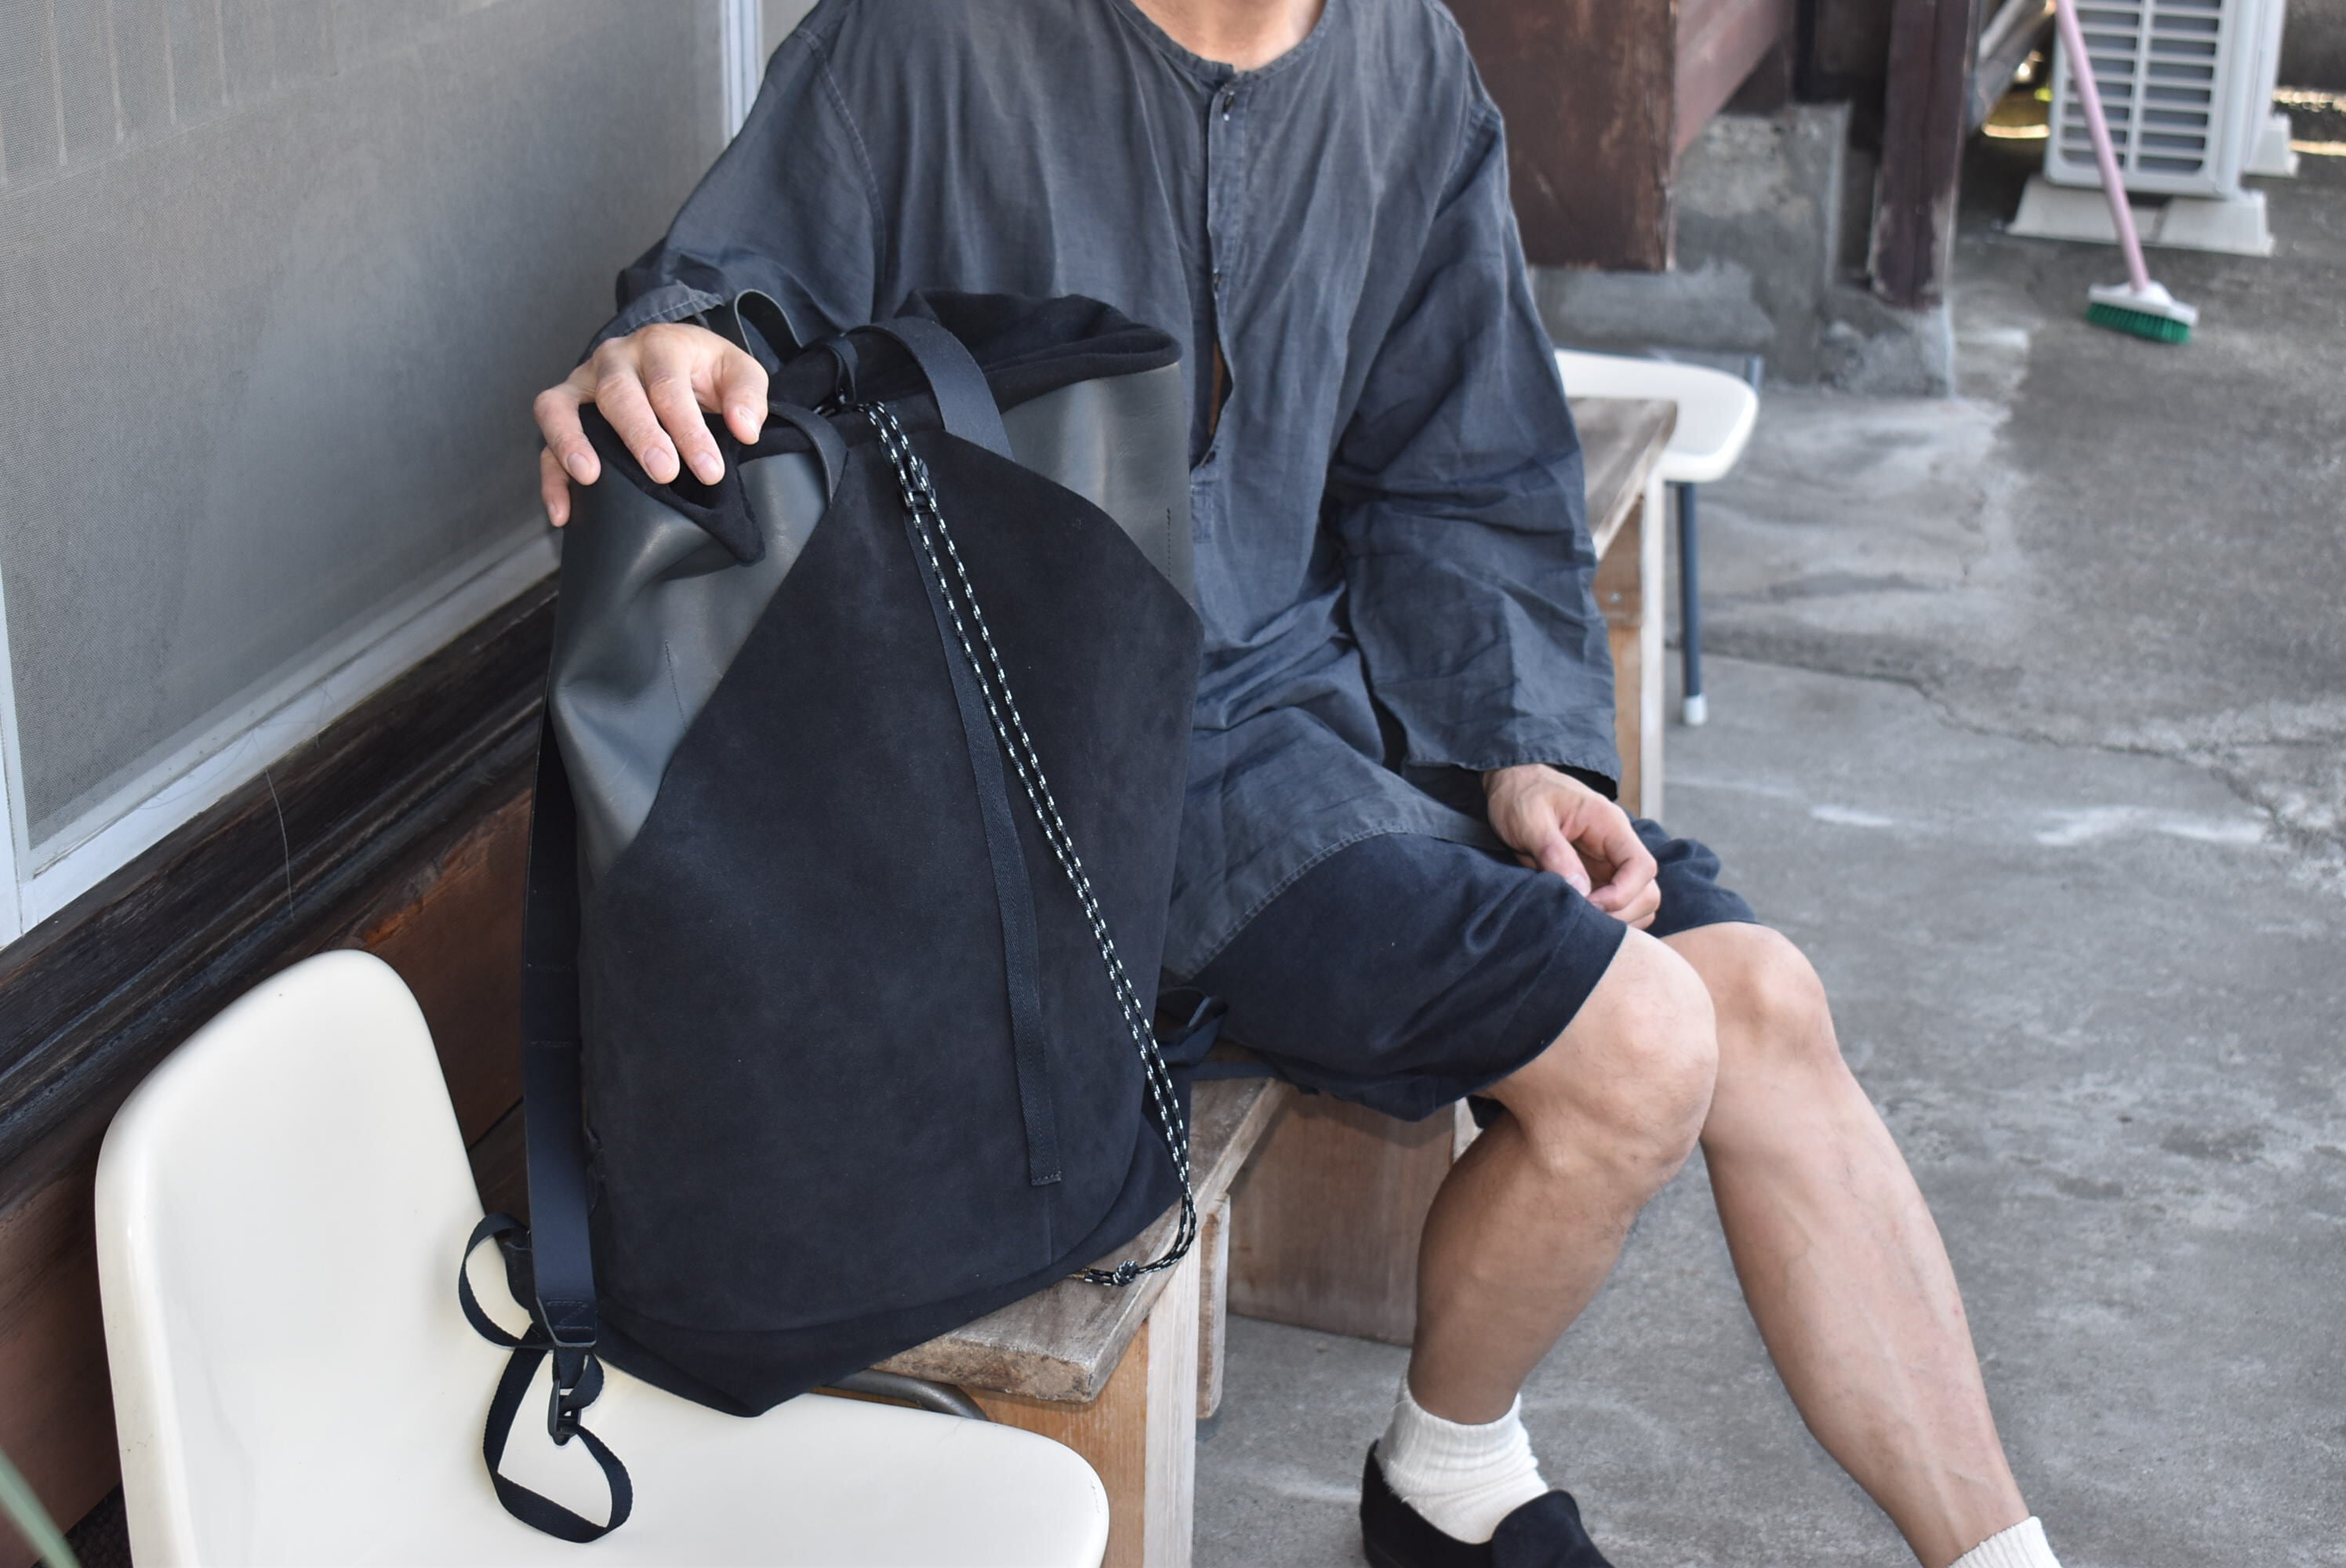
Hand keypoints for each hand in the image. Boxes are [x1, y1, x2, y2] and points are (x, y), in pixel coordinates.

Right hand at [533, 321, 769, 525]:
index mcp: (658, 345)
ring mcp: (581, 384)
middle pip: (617, 393)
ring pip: (561, 406)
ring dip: (571, 441)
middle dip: (640, 435)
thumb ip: (748, 396)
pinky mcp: (563, 412)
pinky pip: (543, 439)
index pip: (669, 385)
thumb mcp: (738, 373)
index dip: (688, 430)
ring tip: (590, 477)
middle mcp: (613, 359)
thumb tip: (744, 430)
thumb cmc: (704, 371)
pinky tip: (563, 512)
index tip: (710, 471)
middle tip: (663, 473)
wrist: (673, 358)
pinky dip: (549, 476)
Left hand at [1483, 764, 1659, 928]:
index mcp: (1608, 824)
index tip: (1589, 905)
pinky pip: (1616, 903)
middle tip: (1582, 920)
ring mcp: (1608, 862)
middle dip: (1621, 913)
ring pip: (1637, 901)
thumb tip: (1579, 890)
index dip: (1622, 895)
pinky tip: (1577, 917)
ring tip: (1579, 920)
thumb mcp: (1530, 820)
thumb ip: (1554, 853)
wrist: (1513, 783)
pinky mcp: (1595, 875)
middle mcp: (1616, 845)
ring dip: (1616, 919)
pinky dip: (1605, 917)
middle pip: (1648, 890)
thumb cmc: (1521, 795)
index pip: (1642, 867)